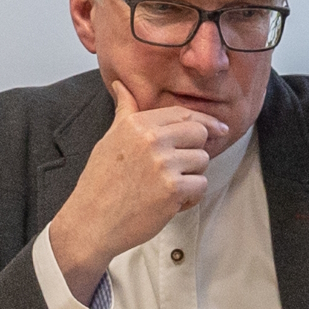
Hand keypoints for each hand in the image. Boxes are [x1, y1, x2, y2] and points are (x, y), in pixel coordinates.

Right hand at [43, 106, 216, 305]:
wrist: (90, 222)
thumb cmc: (99, 184)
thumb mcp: (109, 139)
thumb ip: (125, 112)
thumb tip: (121, 86)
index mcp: (137, 124)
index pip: (182, 113)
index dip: (203, 121)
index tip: (217, 129)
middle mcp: (151, 139)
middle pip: (199, 133)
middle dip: (195, 151)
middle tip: (179, 168)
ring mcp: (163, 164)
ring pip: (202, 161)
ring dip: (191, 177)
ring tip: (167, 188)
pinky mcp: (173, 189)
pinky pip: (201, 186)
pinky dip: (190, 198)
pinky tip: (170, 203)